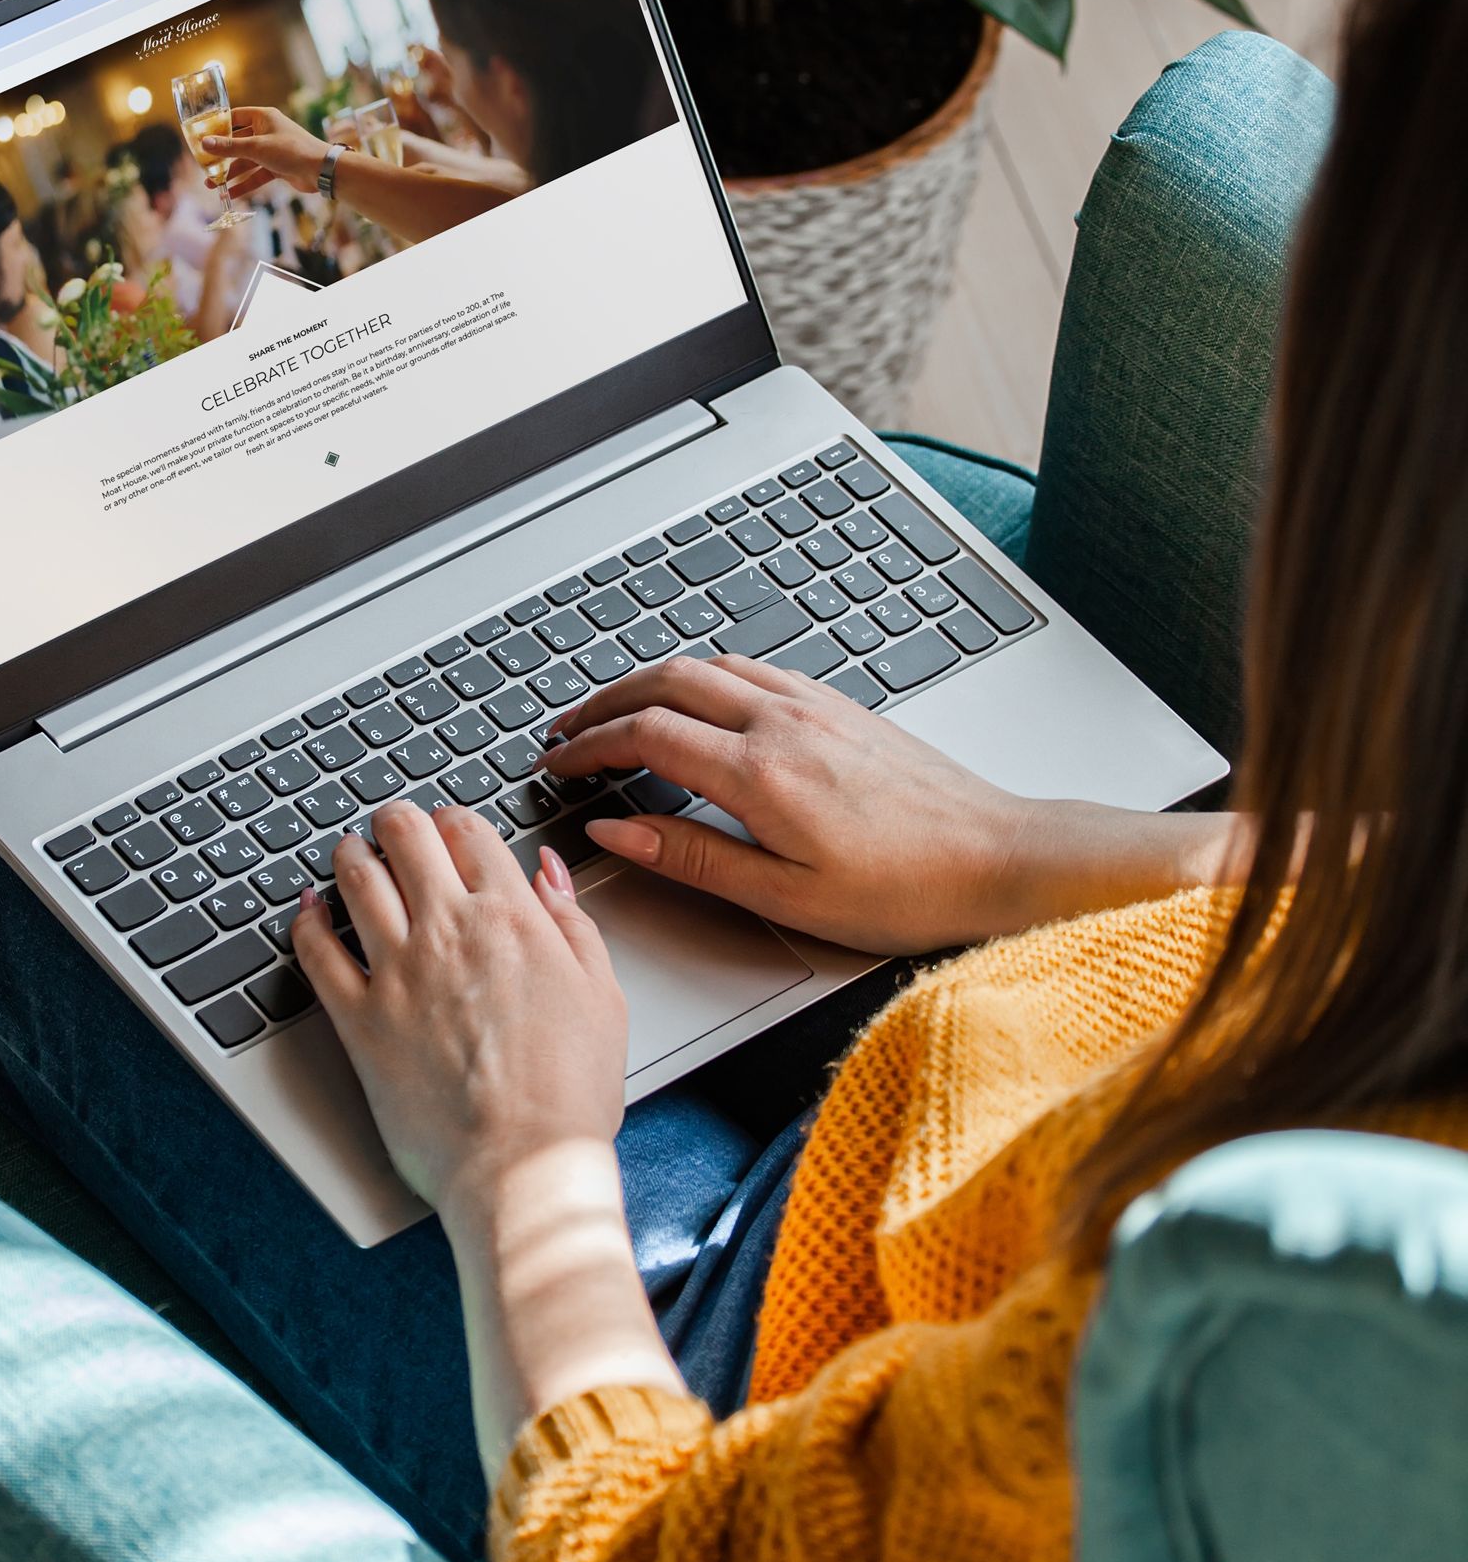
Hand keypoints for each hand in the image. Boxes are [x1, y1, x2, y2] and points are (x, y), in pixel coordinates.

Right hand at [214, 105, 328, 198]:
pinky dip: (245, 184)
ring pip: (246, 161)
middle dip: (221, 156)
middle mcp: (267, 131)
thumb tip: (204, 143)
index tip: (201, 137)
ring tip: (212, 185)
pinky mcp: (277, 167)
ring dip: (230, 173)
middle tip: (204, 166)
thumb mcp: (256, 148)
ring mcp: (272, 150)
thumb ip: (229, 147)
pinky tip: (230, 195)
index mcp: (263, 117)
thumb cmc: (291, 150)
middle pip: (238, 142)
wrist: (321, 171)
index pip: (234, 118)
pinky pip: (256, 175)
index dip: (218, 127)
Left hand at [293, 801, 626, 1218]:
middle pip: (405, 836)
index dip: (452, 820)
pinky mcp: (359, 1020)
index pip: (467, 830)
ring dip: (351, 855)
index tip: (447, 829)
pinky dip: (308, 921)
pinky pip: (316, 952)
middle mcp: (449, 931)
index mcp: (511, 918)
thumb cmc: (569, 1095)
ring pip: (357, 878)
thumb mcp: (603, 995)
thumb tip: (547, 873)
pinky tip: (310, 911)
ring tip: (351, 852)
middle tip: (392, 827)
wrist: (524, 1166)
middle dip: (395, 822)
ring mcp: (398, 972)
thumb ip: (572, 923)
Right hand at [543, 654, 1041, 956]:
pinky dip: (702, 675)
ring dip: (648, 680)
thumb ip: (691, 857)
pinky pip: (750, 668)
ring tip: (618, 710)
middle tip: (566, 729)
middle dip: (603, 701)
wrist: (1002, 858)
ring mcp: (814, 705)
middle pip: (665, 681)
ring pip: (707, 665)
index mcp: (760, 774)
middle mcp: (783, 723)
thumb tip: (617, 832)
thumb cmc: (908, 889)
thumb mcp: (786, 896)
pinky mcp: (840, 705)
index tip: (558, 763)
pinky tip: (699, 699)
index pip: (645, 737)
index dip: (589, 747)